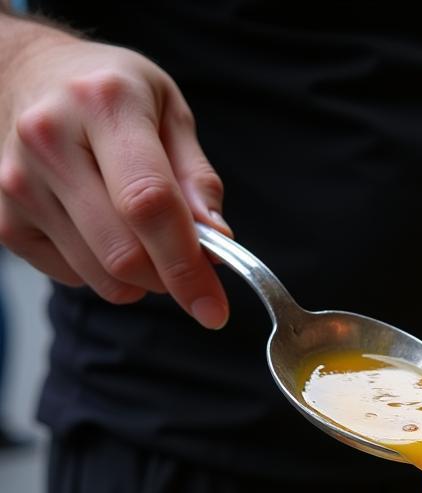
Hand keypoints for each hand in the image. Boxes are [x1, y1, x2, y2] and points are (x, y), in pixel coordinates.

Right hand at [0, 29, 228, 326]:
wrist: (22, 73)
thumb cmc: (109, 93)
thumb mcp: (169, 111)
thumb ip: (198, 179)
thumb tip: (217, 242)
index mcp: (103, 103)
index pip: (150, 203)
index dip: (187, 265)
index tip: (214, 307)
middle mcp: (49, 140)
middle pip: (124, 254)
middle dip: (171, 280)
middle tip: (191, 269)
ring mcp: (17, 183)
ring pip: (102, 276)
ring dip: (142, 277)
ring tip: (143, 233)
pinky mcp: (4, 221)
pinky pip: (74, 277)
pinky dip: (103, 270)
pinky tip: (100, 227)